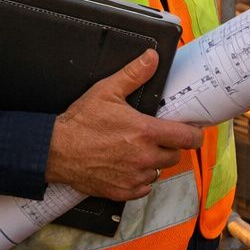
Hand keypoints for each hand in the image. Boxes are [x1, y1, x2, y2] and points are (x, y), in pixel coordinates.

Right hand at [45, 50, 203, 200]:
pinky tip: (128, 166)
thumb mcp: (107, 91)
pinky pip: (144, 188)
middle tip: (155, 137)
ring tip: (137, 151)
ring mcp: (133, 177)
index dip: (194, 134)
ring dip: (154, 162)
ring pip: (158, 171)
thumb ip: (134, 74)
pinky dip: (140, 179)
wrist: (55, 151)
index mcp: (146, 132)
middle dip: (169, 146)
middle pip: (174, 155)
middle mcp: (144, 157)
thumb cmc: (81, 122)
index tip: (191, 131)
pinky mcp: (122, 192)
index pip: (187, 138)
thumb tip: (152, 58)